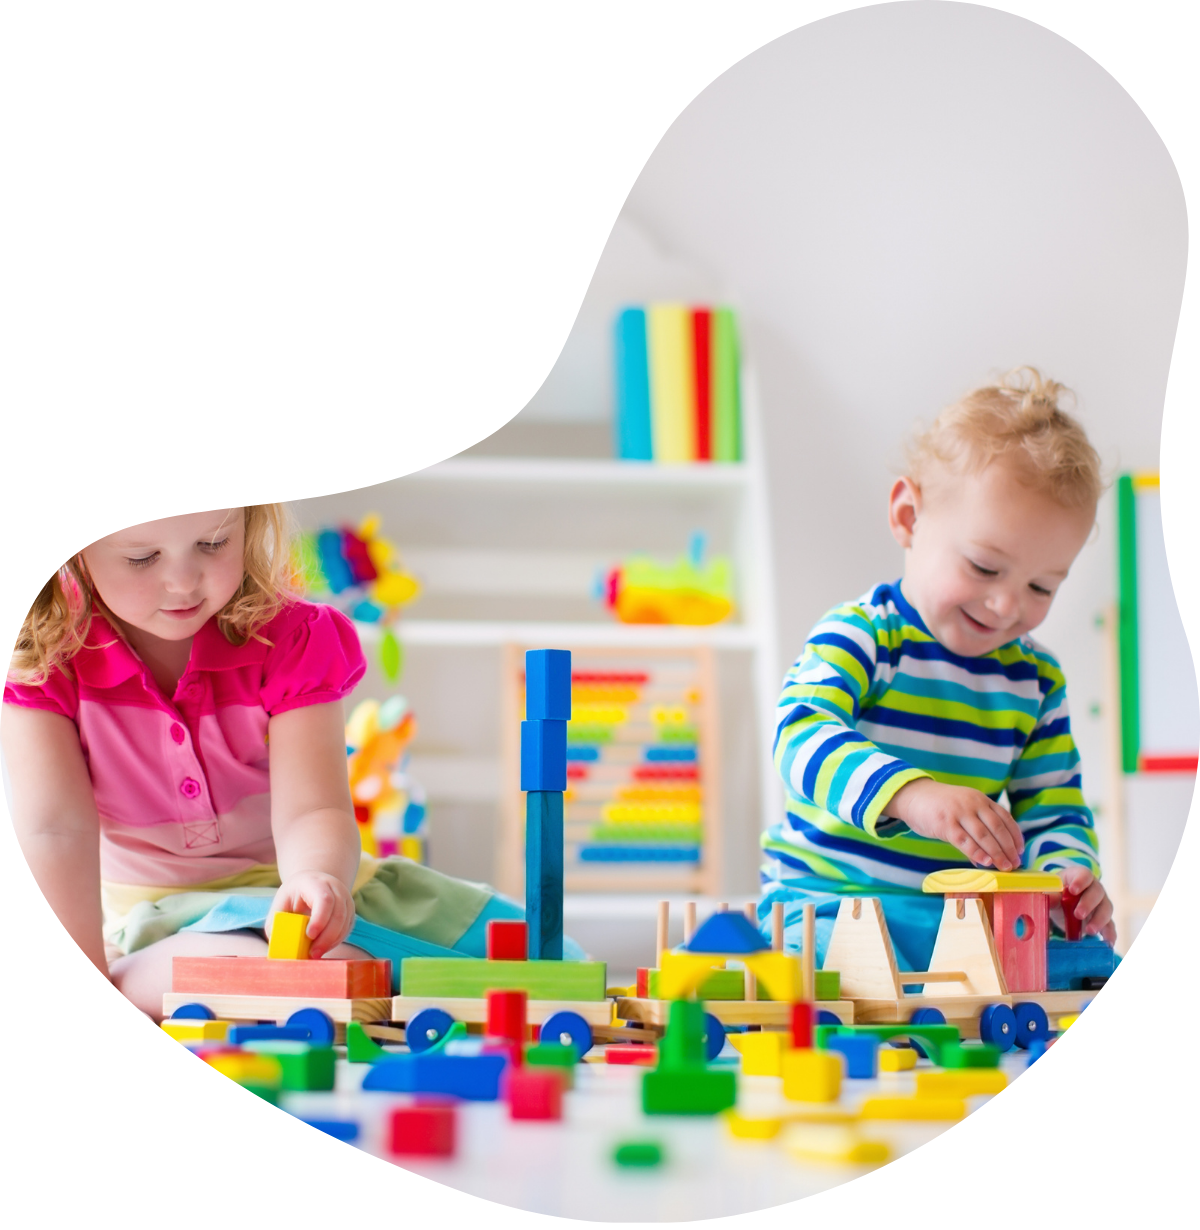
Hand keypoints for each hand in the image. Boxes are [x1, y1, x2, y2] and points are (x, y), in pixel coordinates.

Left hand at [268, 871, 355, 958]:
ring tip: (315, 954)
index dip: (320, 919)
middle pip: (338, 913)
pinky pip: (347, 928)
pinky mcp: (350, 910)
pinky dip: (335, 940)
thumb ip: (275, 923)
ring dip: (331, 941)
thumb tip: (275, 944)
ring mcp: (345, 898)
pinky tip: (323, 947)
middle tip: (312, 954)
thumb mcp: (280, 904)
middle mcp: (335, 888)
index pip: (324, 900)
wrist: (311, 882)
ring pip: (345, 922)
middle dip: (326, 937)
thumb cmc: (293, 895)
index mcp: (316, 883)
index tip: (309, 935)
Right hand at [886, 778, 1024, 871]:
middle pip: (997, 828)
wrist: (913, 796)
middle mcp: (972, 804)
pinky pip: (964, 840)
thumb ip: (977, 827)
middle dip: (1008, 848)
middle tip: (1015, 864)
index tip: (1021, 851)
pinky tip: (984, 862)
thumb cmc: (940, 806)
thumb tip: (988, 857)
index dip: (1015, 836)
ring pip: (983, 835)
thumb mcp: (963, 809)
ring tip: (1004, 866)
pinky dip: (976, 852)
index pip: (1005, 818)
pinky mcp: (945, 823)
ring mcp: (958, 812)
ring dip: (996, 853)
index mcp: (980, 799)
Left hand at [1053, 865, 1115, 944]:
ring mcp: (1101, 903)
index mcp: (1079, 876)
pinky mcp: (1104, 919)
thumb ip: (1050, 895)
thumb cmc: (1056, 893)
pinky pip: (1110, 925)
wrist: (1060, 906)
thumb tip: (1049, 900)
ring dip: (1099, 920)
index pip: (1084, 875)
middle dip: (1088, 904)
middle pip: (1097, 892)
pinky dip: (1110, 933)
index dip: (1080, 881)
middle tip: (1078, 914)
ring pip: (1106, 908)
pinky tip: (1108, 941)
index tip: (1073, 890)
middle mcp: (1094, 888)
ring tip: (1089, 931)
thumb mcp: (1051, 893)